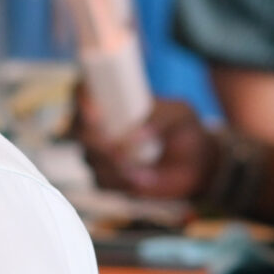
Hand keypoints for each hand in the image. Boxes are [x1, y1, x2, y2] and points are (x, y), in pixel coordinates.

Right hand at [81, 96, 215, 199]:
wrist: (195, 164)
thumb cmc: (184, 130)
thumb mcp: (179, 114)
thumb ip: (160, 116)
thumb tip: (138, 132)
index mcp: (110, 100)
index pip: (82, 92)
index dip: (82, 99)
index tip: (96, 111)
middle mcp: (97, 125)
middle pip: (78, 128)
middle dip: (96, 139)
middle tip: (119, 149)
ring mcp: (98, 153)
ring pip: (90, 158)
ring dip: (114, 164)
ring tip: (143, 169)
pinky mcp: (105, 179)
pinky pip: (102, 182)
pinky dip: (122, 182)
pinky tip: (143, 179)